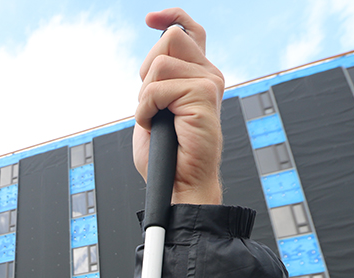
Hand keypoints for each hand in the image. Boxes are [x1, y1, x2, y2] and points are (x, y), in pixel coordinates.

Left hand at [133, 8, 224, 204]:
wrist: (179, 183)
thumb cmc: (166, 155)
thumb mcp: (156, 109)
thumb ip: (158, 81)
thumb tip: (153, 58)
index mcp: (199, 75)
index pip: (189, 31)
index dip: (172, 17)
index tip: (151, 19)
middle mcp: (208, 75)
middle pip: (169, 38)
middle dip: (147, 70)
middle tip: (151, 104)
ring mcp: (208, 82)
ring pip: (159, 63)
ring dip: (145, 95)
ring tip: (155, 118)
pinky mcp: (203, 94)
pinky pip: (156, 88)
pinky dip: (145, 109)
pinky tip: (154, 125)